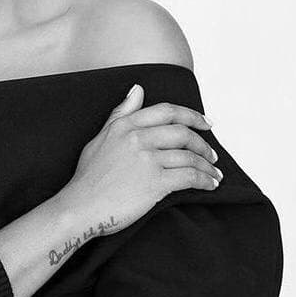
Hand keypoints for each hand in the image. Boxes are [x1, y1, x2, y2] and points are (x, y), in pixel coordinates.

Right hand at [58, 83, 220, 235]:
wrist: (81, 207)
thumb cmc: (89, 176)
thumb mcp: (101, 136)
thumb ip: (121, 112)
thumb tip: (138, 89)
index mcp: (125, 125)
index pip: (167, 111)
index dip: (192, 116)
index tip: (206, 123)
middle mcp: (138, 138)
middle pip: (183, 133)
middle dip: (203, 144)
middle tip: (212, 154)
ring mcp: (147, 160)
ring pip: (189, 156)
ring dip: (208, 166)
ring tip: (214, 174)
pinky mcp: (155, 183)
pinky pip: (190, 177)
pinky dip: (205, 180)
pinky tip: (209, 184)